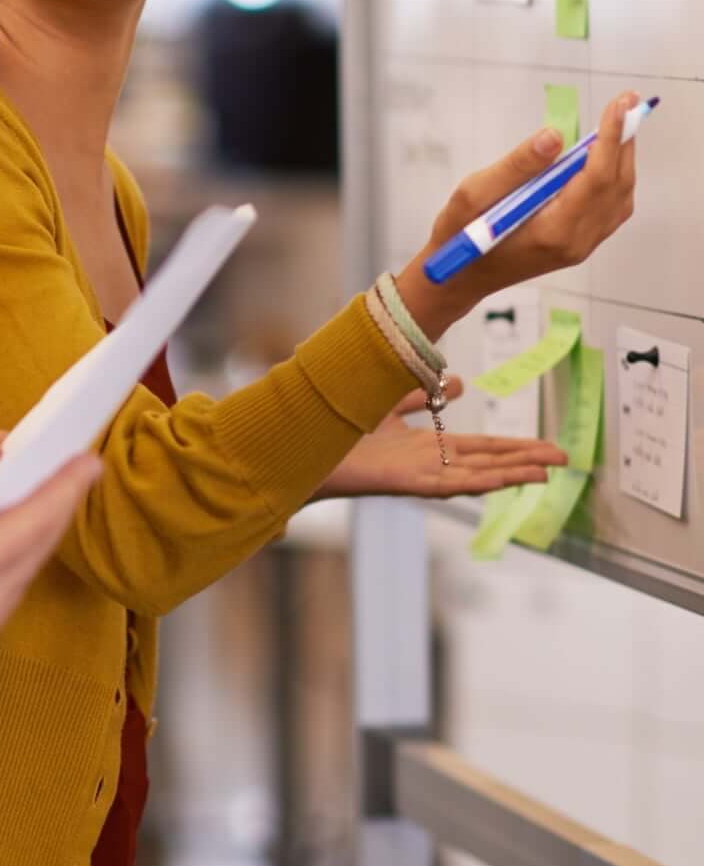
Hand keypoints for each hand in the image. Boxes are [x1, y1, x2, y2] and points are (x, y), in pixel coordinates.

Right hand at [0, 452, 100, 672]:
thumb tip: (14, 480)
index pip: (32, 521)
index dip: (64, 488)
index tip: (87, 463)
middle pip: (35, 553)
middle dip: (55, 511)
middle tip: (75, 475)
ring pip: (22, 581)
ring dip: (32, 543)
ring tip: (45, 504)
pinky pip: (1, 606)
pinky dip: (7, 573)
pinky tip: (8, 545)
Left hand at [315, 379, 567, 499]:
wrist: (301, 443)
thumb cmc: (338, 425)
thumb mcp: (389, 400)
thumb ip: (423, 393)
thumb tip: (460, 382)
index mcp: (425, 447)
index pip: (480, 448)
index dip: (513, 448)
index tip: (546, 447)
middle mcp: (427, 463)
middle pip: (487, 462)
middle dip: (525, 460)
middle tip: (565, 458)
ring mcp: (419, 475)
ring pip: (477, 476)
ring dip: (512, 473)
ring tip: (547, 471)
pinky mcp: (406, 483)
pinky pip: (451, 484)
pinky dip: (482, 481)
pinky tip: (506, 478)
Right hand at [395, 91, 639, 339]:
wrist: (460, 276)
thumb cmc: (460, 233)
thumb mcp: (475, 194)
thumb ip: (517, 166)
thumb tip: (555, 136)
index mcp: (553, 229)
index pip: (597, 178)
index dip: (611, 138)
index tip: (619, 103)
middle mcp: (576, 241)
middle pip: (617, 186)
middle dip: (624, 141)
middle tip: (626, 102)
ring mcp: (582, 246)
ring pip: (620, 197)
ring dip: (623, 158)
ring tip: (619, 123)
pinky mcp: (580, 244)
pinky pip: (611, 208)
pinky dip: (616, 177)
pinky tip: (606, 156)